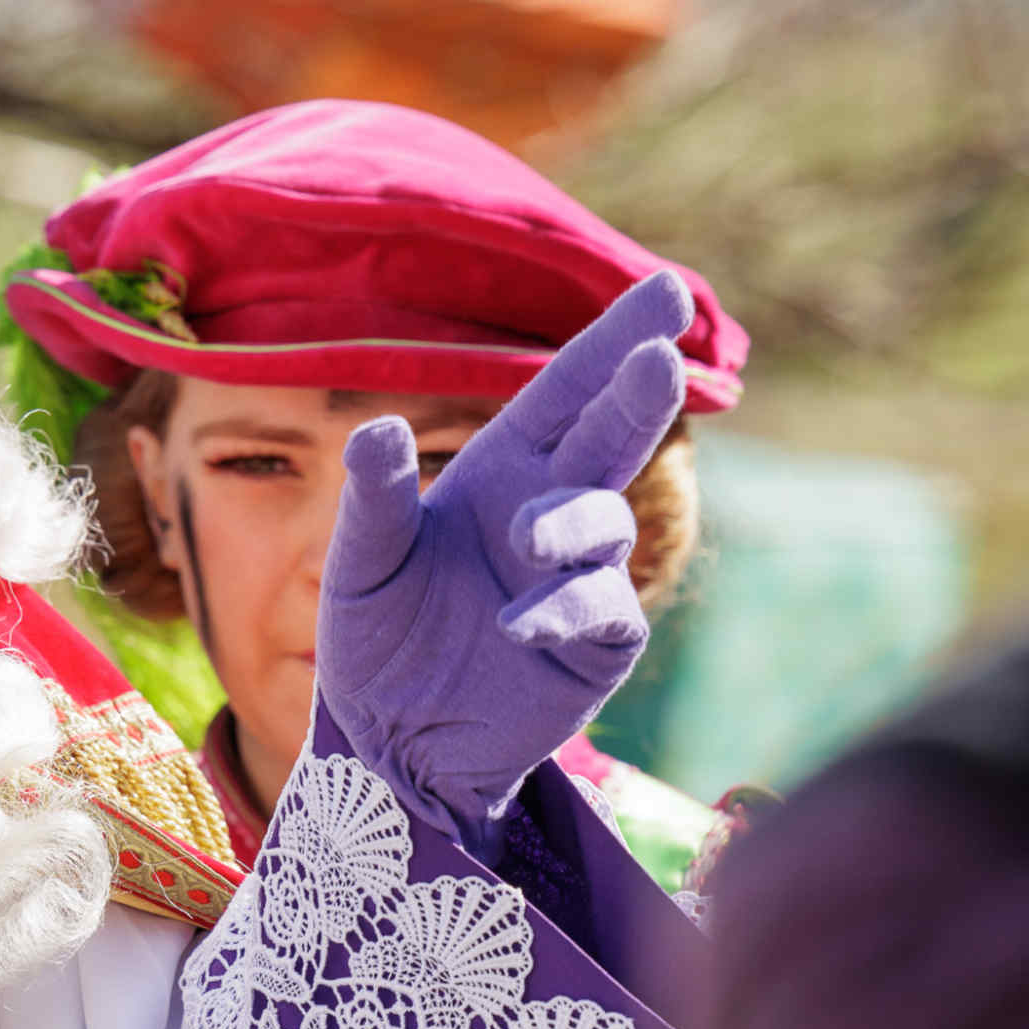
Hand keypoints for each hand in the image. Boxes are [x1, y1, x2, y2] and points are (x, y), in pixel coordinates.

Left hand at [317, 272, 692, 843]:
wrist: (391, 740)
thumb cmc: (377, 638)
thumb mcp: (362, 563)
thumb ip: (373, 498)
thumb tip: (378, 426)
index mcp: (498, 473)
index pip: (564, 391)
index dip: (612, 341)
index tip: (665, 288)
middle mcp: (548, 511)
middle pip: (608, 435)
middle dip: (637, 393)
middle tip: (661, 358)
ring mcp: (578, 576)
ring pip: (602, 521)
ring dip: (569, 522)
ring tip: (524, 538)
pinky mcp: (595, 642)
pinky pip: (597, 608)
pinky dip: (561, 608)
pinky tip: (517, 624)